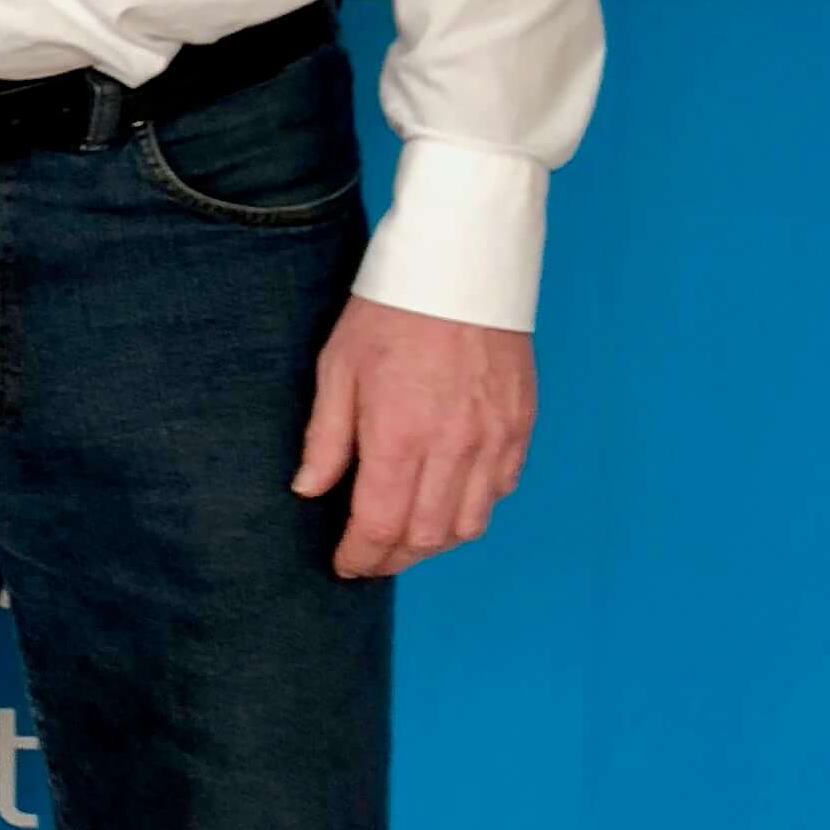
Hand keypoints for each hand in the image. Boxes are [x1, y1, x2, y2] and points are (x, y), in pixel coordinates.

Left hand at [292, 294, 534, 581]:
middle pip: (426, 537)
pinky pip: (501, 489)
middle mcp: (453, 448)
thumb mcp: (338, 368)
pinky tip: (449, 500)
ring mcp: (493, 439)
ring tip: (407, 537)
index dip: (360, 555)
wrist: (460, 265)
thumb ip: (326, 438)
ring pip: (468, 523)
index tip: (345, 563)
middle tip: (370, 557)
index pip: (380, 525)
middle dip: (393, 558)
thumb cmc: (389, 312)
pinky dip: (474, 507)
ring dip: (434, 541)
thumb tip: (309, 489)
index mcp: (400, 436)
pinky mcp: (520, 425)